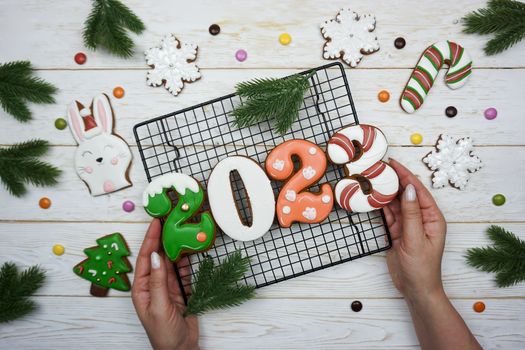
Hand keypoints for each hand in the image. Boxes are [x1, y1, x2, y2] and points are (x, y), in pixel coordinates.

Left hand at [132, 219, 198, 349]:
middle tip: (170, 221)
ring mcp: (167, 287)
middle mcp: (153, 285)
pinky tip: (189, 252)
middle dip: (163, 239)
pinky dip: (186, 261)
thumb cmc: (163, 334)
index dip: (150, 239)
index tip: (155, 223)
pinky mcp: (180, 291)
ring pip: (171, 262)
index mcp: (142, 288)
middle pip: (158, 256)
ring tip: (181, 232)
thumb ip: (158, 281)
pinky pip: (183, 271)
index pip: (146, 258)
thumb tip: (158, 256)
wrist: (180, 349)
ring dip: (176, 248)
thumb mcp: (159, 307)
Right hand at [383, 159, 446, 301]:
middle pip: (407, 194)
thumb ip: (411, 214)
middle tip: (380, 167)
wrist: (415, 289)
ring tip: (374, 178)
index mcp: (433, 218)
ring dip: (386, 192)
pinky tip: (374, 196)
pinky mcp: (398, 232)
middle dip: (394, 180)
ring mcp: (409, 225)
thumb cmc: (422, 268)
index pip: (418, 191)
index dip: (406, 176)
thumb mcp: (416, 239)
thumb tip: (408, 189)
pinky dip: (381, 205)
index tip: (393, 163)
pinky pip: (389, 214)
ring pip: (397, 203)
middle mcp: (422, 218)